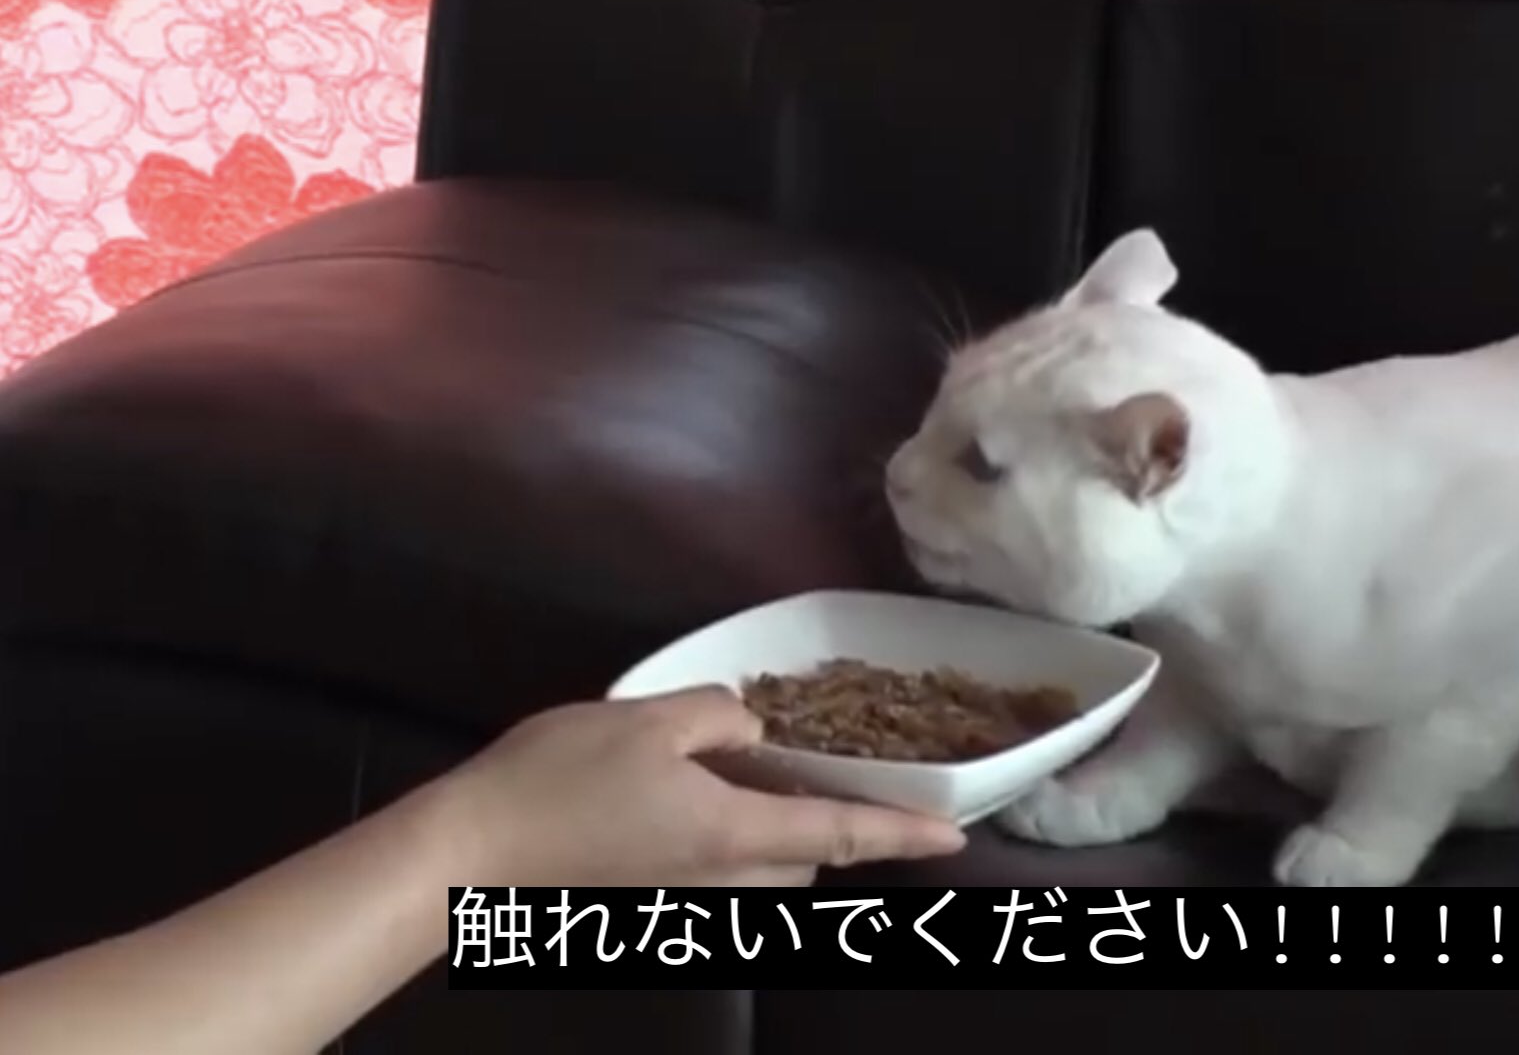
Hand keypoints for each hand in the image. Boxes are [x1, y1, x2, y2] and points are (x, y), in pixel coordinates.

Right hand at [433, 686, 966, 886]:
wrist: (471, 854)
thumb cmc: (558, 780)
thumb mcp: (647, 720)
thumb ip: (716, 716)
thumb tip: (749, 729)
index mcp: (734, 833)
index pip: (842, 832)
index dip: (903, 833)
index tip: (955, 839)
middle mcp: (722, 876)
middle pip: (808, 857)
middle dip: (833, 823)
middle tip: (836, 769)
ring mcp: (684, 893)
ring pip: (765, 866)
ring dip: (782, 829)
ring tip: (770, 774)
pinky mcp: (650, 895)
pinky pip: (721, 867)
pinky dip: (738, 834)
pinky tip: (706, 792)